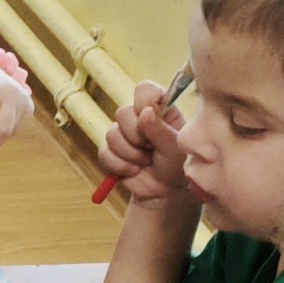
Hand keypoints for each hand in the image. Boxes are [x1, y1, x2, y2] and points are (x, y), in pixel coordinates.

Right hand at [98, 81, 192, 207]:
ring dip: (130, 154)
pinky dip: (119, 165)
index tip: (150, 115)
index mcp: (160, 110)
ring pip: (111, 134)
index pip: (144, 90)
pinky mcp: (111, 152)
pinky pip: (104, 152)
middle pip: (123, 112)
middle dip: (136, 136)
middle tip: (151, 149)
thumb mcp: (176, 148)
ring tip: (146, 163)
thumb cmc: (178, 166)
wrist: (166, 192)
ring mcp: (123, 135)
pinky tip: (134, 171)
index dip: (143, 99)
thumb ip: (161, 130)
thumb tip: (146, 112)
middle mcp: (139, 118)